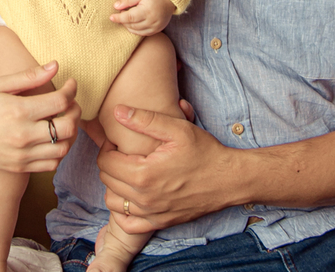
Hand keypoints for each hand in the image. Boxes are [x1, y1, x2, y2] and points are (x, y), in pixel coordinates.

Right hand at [0, 62, 80, 173]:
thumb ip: (28, 76)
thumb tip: (55, 65)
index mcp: (18, 111)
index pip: (60, 101)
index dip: (71, 89)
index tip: (70, 83)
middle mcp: (23, 135)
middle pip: (68, 126)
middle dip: (76, 111)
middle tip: (70, 102)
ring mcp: (22, 155)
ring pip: (64, 148)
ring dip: (71, 133)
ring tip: (63, 120)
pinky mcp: (20, 167)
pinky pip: (52, 164)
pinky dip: (59, 151)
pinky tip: (53, 138)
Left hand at [96, 105, 235, 232]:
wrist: (229, 179)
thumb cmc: (205, 152)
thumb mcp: (176, 128)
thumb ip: (144, 119)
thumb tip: (117, 111)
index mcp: (144, 174)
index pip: (105, 162)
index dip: (108, 148)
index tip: (120, 142)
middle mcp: (144, 198)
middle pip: (107, 181)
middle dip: (111, 164)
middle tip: (124, 154)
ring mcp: (152, 213)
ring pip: (113, 202)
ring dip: (115, 186)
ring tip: (128, 172)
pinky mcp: (160, 223)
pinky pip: (128, 224)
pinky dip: (124, 211)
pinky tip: (132, 196)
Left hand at [110, 0, 175, 35]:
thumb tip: (115, 6)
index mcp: (148, 11)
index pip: (130, 17)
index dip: (119, 18)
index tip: (111, 17)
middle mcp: (152, 21)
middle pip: (132, 25)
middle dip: (123, 20)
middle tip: (122, 11)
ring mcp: (155, 27)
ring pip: (136, 31)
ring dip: (128, 25)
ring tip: (128, 15)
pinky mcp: (157, 30)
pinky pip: (142, 33)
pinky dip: (135, 29)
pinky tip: (133, 22)